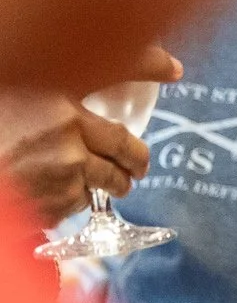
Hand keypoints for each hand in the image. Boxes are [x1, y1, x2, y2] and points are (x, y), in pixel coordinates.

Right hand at [0, 46, 181, 221]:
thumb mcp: (32, 95)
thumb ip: (63, 99)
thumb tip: (133, 90)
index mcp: (66, 115)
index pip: (122, 140)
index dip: (136, 155)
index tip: (139, 161)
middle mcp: (67, 151)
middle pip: (114, 173)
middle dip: (123, 179)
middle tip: (125, 180)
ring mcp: (53, 183)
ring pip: (88, 194)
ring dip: (89, 193)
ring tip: (83, 189)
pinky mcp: (39, 210)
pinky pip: (62, 212)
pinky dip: (59, 206)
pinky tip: (46, 195)